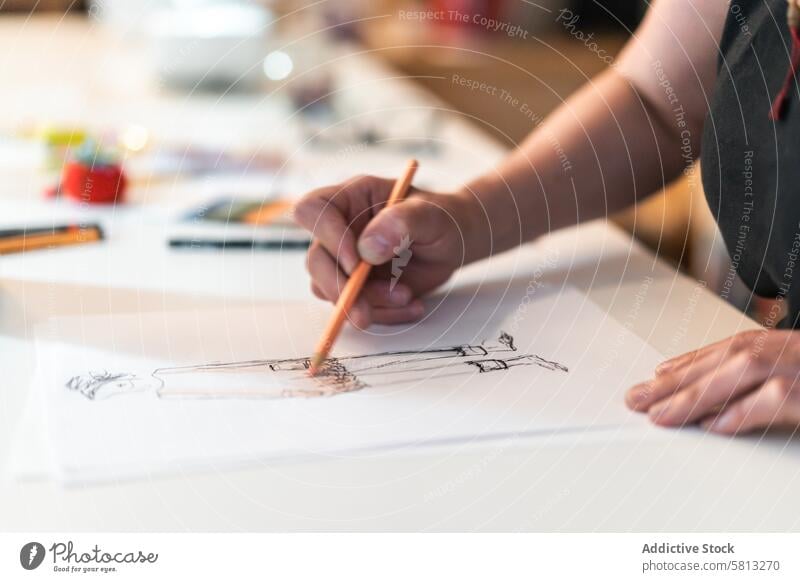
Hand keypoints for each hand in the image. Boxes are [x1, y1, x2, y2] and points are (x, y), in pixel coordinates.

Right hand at [294, 175, 476, 327]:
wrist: (454, 243)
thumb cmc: (442, 219)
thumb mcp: (430, 215)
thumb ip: (401, 222)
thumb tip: (367, 249)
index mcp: (352, 198)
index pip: (314, 210)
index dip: (327, 237)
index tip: (357, 264)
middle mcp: (342, 228)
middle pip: (315, 260)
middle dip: (340, 289)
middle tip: (365, 313)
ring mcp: (346, 260)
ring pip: (330, 290)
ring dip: (367, 304)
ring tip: (407, 296)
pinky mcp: (357, 286)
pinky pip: (354, 309)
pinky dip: (383, 315)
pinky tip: (412, 305)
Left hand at [626, 329, 799, 433]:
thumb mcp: (791, 370)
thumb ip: (755, 380)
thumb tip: (710, 404)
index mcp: (776, 345)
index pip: (723, 352)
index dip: (685, 366)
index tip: (654, 377)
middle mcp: (782, 350)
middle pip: (721, 362)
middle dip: (675, 381)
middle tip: (637, 398)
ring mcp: (795, 367)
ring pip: (737, 373)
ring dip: (694, 394)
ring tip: (659, 413)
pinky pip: (770, 400)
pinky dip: (738, 412)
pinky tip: (709, 425)